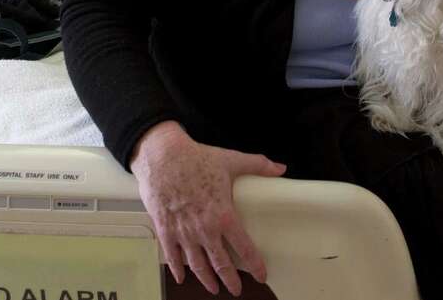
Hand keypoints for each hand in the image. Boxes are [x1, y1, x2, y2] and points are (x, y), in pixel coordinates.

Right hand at [130, 121, 286, 295]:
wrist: (162, 157)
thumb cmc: (196, 159)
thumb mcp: (231, 160)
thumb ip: (258, 165)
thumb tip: (280, 167)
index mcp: (223, 215)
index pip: (244, 247)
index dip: (254, 264)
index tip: (261, 275)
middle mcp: (204, 229)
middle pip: (220, 263)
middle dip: (230, 280)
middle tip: (236, 290)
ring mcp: (184, 232)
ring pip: (197, 264)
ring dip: (206, 279)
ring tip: (213, 288)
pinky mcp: (165, 230)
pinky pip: (172, 255)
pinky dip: (177, 269)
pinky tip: (181, 277)